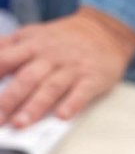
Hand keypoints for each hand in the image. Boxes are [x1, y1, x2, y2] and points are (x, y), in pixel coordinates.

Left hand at [0, 7, 134, 126]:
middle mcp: (50, 56)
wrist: (106, 30)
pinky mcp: (93, 78)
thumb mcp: (32, 34)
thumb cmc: (63, 39)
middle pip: (26, 78)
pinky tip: (62, 116)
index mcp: (31, 45)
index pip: (5, 60)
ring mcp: (72, 67)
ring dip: (35, 106)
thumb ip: (7, 48)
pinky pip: (81, 93)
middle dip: (8, 99)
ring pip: (51, 87)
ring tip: (20, 123)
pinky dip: (72, 104)